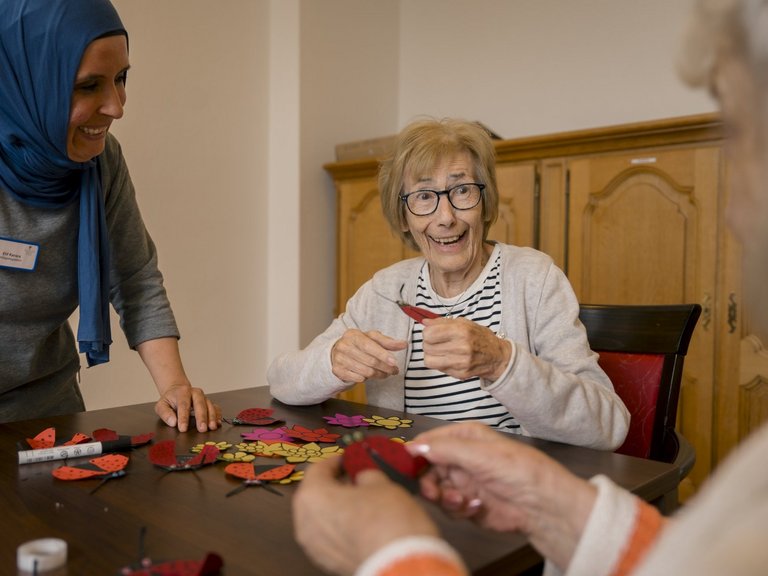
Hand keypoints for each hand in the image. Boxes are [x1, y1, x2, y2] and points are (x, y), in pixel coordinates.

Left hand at [136, 338, 221, 432]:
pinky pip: (216, 407)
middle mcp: (195, 393)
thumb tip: (173, 422)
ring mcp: (204, 397)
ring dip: (212, 417)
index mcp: (182, 392)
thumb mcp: (161, 405)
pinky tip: (217, 423)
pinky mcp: (209, 402)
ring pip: (209, 405)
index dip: (183, 417)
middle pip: (200, 404)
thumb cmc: (170, 400)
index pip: (183, 405)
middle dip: (201, 417)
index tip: (183, 429)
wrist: (178, 390)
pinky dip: (217, 415)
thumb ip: (165, 413)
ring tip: (212, 427)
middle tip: (202, 429)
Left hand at [293, 455, 438, 575]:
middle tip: (354, 478)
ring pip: (320, 517)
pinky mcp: (326, 562)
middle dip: (333, 485)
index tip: (348, 459)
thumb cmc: (387, 519)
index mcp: (312, 496)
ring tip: (361, 501)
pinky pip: (329, 536)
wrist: (399, 563)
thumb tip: (363, 477)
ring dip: (336, 507)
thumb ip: (365, 475)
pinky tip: (361, 523)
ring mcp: (313, 546)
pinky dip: (340, 527)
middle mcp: (305, 522)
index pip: (318, 469)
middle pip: (315, 495)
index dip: (335, 461)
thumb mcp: (380, 482)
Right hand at [331, 329, 406, 382]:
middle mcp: (344, 346)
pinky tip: (370, 375)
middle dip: (385, 368)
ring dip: (379, 375)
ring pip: (365, 372)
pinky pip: (357, 378)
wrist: (338, 351)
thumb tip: (404, 344)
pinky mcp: (337, 370)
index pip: (369, 346)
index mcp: (353, 335)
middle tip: (394, 370)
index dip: (382, 354)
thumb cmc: (360, 344)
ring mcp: (339, 359)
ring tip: (386, 373)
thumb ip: (388, 342)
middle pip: (369, 361)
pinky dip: (366, 378)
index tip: (394, 362)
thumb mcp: (372, 339)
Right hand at [408, 422, 595, 569]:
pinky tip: (476, 507)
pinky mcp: (468, 504)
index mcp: (465, 437)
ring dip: (445, 498)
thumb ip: (444, 450)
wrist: (543, 506)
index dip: (414, 453)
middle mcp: (462, 458)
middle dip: (428, 482)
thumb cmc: (520, 471)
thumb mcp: (480, 454)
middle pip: (427, 469)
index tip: (402, 464)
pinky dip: (459, 509)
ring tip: (461, 501)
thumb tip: (413, 446)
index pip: (429, 441)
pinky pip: (449, 508)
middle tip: (433, 492)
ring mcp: (464, 482)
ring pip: (436, 490)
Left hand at [421, 317, 511, 380]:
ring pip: (428, 360)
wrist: (497, 356)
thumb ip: (442, 322)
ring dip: (431, 355)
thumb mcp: (464, 323)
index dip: (427, 332)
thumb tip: (424, 322)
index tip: (431, 332)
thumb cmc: (480, 337)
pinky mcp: (460, 374)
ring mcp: (461, 363)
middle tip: (435, 341)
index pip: (429, 334)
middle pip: (427, 347)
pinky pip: (439, 369)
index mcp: (462, 331)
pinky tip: (449, 358)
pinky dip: (440, 363)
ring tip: (439, 350)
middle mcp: (461, 347)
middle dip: (428, 343)